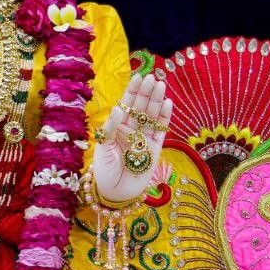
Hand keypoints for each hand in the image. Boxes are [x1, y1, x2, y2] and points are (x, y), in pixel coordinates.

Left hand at [92, 71, 172, 203]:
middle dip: (146, 93)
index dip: (132, 91)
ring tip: (160, 85)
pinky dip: (164, 118)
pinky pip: (161, 130)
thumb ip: (110, 128)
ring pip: (152, 116)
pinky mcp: (155, 148)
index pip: (126, 105)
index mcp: (117, 127)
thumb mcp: (102, 147)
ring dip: (156, 101)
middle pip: (141, 108)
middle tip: (152, 78)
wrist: (116, 192)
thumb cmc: (105, 170)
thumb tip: (119, 108)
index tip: (138, 77)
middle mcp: (132, 130)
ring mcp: (144, 138)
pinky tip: (167, 104)